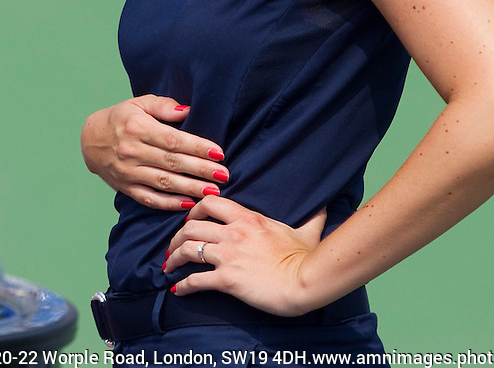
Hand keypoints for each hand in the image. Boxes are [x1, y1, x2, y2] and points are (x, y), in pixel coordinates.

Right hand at [80, 95, 228, 210]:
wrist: (90, 140)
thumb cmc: (121, 118)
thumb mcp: (139, 103)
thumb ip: (163, 106)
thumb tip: (187, 111)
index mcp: (138, 127)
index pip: (173, 140)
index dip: (197, 147)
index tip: (219, 153)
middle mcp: (132, 151)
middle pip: (173, 163)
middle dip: (201, 170)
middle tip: (224, 175)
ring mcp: (128, 172)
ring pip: (164, 183)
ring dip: (190, 189)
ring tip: (213, 192)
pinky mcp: (126, 187)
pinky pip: (150, 199)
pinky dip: (169, 204)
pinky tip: (188, 204)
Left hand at [164, 195, 327, 316]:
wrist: (304, 281)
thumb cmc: (305, 257)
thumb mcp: (307, 231)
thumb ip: (312, 216)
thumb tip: (324, 206)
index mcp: (248, 218)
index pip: (210, 203)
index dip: (195, 209)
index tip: (190, 219)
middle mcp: (233, 232)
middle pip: (191, 226)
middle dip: (177, 236)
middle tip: (173, 246)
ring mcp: (228, 255)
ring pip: (187, 250)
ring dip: (174, 259)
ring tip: (169, 266)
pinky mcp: (227, 279)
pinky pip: (195, 280)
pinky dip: (183, 285)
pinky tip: (178, 290)